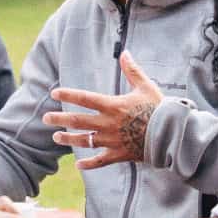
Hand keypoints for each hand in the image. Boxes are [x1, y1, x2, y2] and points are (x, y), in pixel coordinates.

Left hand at [46, 50, 161, 170]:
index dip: (68, 95)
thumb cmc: (159, 108)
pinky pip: (100, 160)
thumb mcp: (145, 86)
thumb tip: (125, 52)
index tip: (54, 92)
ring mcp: (112, 140)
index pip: (84, 98)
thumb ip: (132, 70)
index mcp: (113, 105)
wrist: (171, 134)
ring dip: (69, 139)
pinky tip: (79, 165)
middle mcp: (108, 124)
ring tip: (56, 137)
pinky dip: (89, 164)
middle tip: (45, 118)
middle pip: (78, 121)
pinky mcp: (119, 154)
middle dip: (60, 119)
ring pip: (85, 140)